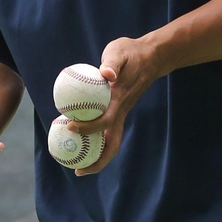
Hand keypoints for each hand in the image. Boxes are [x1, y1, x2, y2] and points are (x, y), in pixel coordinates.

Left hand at [67, 36, 160, 175]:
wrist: (151, 57)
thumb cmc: (131, 53)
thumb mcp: (120, 51)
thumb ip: (112, 62)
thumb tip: (106, 73)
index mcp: (119, 99)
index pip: (105, 121)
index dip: (88, 127)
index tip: (70, 127)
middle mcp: (121, 111)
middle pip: (112, 144)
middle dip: (97, 161)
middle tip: (77, 170)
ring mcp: (122, 113)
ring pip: (112, 142)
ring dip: (98, 158)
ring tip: (78, 167)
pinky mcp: (120, 111)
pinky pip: (108, 132)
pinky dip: (96, 142)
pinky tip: (80, 142)